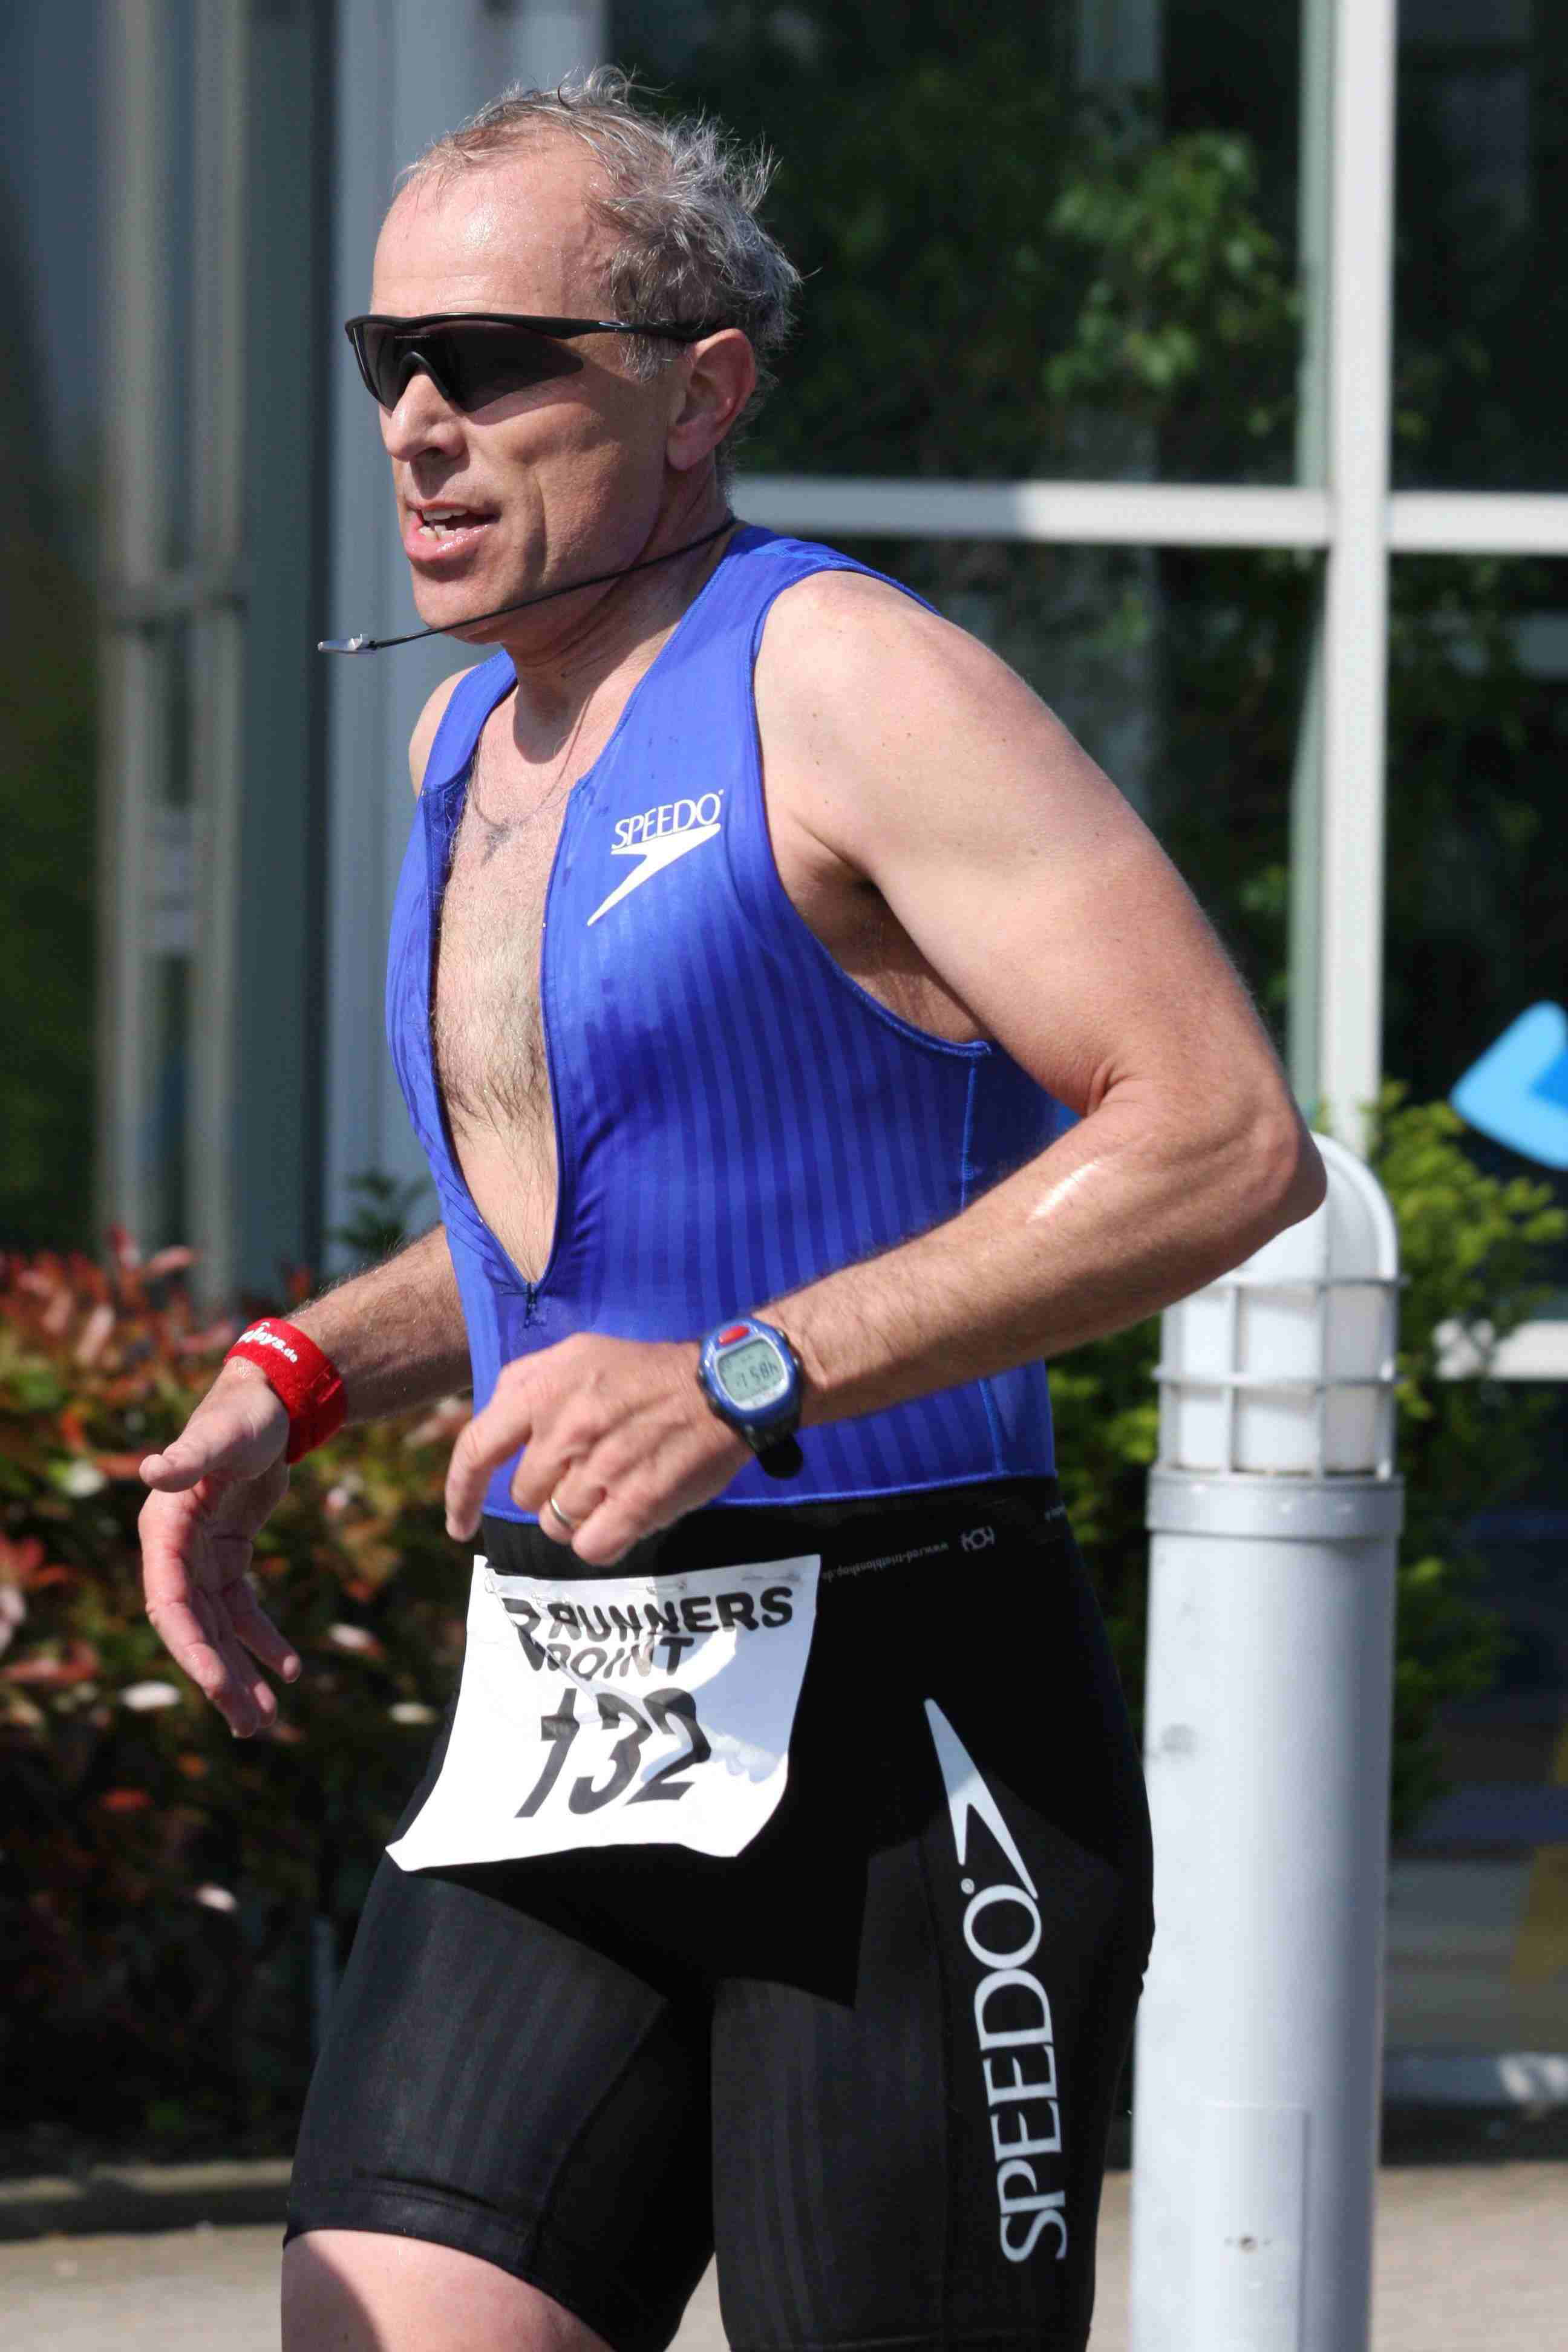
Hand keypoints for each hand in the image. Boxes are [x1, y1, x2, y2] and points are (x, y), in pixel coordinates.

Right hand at [137, 1365, 300, 1736]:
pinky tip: (290, 1669)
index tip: (217, 1685)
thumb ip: (188, 1458)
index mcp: (164, 1529)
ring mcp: (201, 1555)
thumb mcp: (221, 1436)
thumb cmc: (244, 1416)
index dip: (191, 1647)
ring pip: (217, 1629)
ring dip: (239, 1672)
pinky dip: (262, 1640)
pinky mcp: (228, 1555)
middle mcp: (175, 1549)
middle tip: (249, 1727)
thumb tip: (151, 1470)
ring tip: (263, 1721)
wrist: (271, 1402)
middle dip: (218, 1678)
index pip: (171, 1603)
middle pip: (193, 1629)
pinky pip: (241, 1609)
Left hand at [443, 1334, 749, 1566]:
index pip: (477, 1449)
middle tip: (590, 1469)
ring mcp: (600, 1467)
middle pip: (525, 1496)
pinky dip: (602, 1539)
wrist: (722, 1386)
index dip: (460, 1493)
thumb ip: (527, 1384)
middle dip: (549, 1492)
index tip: (460, 1526)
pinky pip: (591, 1546)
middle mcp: (565, 1428)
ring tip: (616, 1483)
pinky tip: (625, 1514)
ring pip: (558, 1524)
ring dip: (581, 1515)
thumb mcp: (578, 1353)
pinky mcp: (637, 1500)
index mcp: (542, 1389)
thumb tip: (492, 1429)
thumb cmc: (647, 1372)